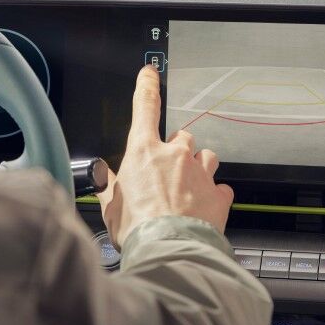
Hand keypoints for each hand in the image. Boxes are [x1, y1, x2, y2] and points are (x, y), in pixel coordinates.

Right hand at [98, 65, 233, 246]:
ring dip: (198, 166)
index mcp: (144, 152)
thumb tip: (104, 177)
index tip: (150, 74)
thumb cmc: (137, 229)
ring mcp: (200, 173)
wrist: (169, 250)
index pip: (146, 107)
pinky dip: (214, 193)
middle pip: (181, 136)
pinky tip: (204, 206)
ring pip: (206, 156)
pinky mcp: (218, 195)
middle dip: (176, 149)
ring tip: (188, 187)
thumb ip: (109, 186)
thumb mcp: (110, 206)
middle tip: (166, 172)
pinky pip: (221, 186)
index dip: (147, 86)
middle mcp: (176, 155)